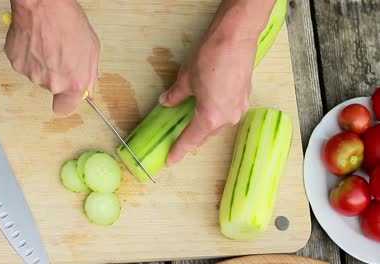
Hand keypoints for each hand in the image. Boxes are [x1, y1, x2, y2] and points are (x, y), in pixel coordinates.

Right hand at [4, 0, 99, 113]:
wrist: (44, 4)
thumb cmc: (69, 21)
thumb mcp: (92, 50)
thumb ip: (89, 75)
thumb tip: (88, 90)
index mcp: (73, 83)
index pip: (65, 108)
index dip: (65, 101)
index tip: (67, 95)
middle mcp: (51, 82)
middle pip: (52, 88)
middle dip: (56, 75)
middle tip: (60, 54)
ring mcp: (31, 74)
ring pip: (37, 75)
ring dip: (42, 64)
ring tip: (48, 43)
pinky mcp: (16, 62)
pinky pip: (24, 64)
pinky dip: (29, 55)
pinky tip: (36, 41)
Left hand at [160, 35, 256, 165]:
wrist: (236, 38)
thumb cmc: (211, 58)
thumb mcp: (186, 79)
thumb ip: (176, 95)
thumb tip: (167, 102)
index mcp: (210, 117)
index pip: (191, 139)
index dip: (179, 150)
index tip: (171, 160)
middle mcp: (227, 117)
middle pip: (206, 134)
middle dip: (192, 135)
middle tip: (178, 136)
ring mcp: (239, 108)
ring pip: (218, 123)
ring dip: (205, 123)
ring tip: (191, 116)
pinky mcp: (245, 97)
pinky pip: (227, 112)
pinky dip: (215, 112)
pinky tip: (208, 103)